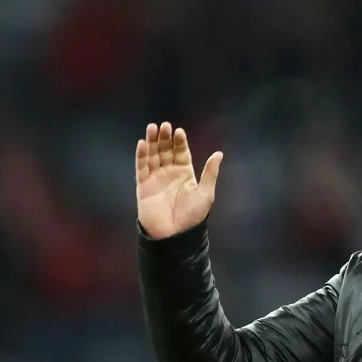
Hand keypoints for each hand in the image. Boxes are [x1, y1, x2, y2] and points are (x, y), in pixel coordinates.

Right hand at [136, 122, 222, 238]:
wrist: (175, 235)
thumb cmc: (193, 216)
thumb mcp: (206, 193)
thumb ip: (210, 173)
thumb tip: (219, 154)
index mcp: (185, 174)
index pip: (181, 153)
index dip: (180, 142)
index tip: (179, 131)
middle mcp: (169, 174)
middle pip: (166, 151)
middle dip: (165, 139)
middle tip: (165, 126)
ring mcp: (155, 179)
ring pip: (152, 156)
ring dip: (152, 142)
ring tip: (152, 128)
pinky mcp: (143, 186)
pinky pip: (141, 168)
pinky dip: (141, 156)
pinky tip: (143, 144)